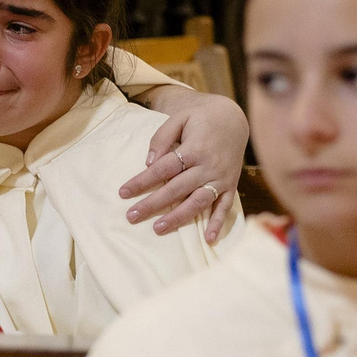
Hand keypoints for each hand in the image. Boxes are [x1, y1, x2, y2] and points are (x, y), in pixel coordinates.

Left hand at [118, 89, 247, 242]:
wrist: (233, 118)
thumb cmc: (200, 119)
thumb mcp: (179, 118)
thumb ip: (161, 138)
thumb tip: (149, 162)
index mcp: (194, 148)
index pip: (163, 169)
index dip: (142, 181)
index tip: (123, 192)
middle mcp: (208, 166)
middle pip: (176, 189)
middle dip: (153, 204)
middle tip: (131, 216)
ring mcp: (221, 178)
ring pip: (198, 202)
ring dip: (178, 217)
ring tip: (158, 229)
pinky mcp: (231, 185)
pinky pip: (225, 206)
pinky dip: (218, 223)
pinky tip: (208, 238)